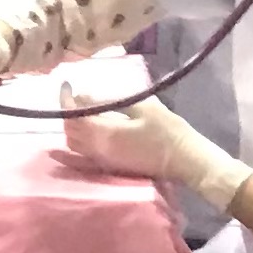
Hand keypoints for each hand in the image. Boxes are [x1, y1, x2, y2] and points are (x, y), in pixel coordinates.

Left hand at [61, 91, 243, 202]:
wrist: (185, 160)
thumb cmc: (168, 130)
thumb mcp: (143, 107)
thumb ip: (111, 101)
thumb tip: (84, 96)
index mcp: (105, 134)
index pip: (73, 116)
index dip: (66, 99)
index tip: (68, 85)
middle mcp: (97, 150)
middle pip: (70, 131)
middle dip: (68, 112)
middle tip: (74, 96)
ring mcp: (103, 161)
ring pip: (74, 144)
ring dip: (72, 127)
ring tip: (81, 110)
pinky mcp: (110, 166)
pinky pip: (83, 154)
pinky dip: (79, 140)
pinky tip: (86, 130)